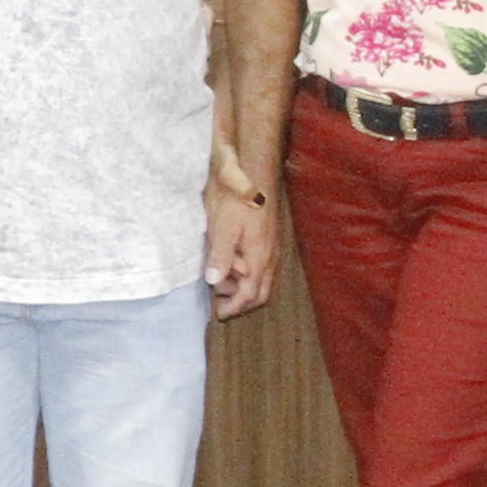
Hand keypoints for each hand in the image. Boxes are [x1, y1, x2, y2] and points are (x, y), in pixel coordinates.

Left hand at [205, 180, 278, 317]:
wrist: (256, 173)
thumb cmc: (238, 199)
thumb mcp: (223, 226)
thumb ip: (220, 255)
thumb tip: (214, 281)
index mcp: (259, 258)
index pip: (250, 295)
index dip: (234, 307)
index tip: (220, 314)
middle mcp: (270, 257)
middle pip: (260, 293)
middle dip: (241, 302)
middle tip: (221, 301)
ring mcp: (272, 249)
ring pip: (263, 281)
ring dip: (244, 288)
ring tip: (223, 281)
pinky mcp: (270, 240)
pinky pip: (263, 268)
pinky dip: (249, 275)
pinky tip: (234, 264)